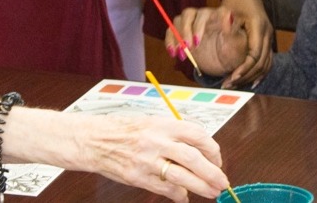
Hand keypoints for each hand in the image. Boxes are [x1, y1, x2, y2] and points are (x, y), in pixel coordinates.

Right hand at [72, 112, 228, 201]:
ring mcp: (147, 161)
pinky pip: (164, 189)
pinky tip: (185, 197)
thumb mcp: (153, 121)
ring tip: (212, 192)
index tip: (218, 160)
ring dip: (200, 187)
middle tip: (223, 182)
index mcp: (164, 124)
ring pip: (181, 177)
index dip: (213, 149)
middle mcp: (157, 142)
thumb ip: (176, 132)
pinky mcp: (137, 177)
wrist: (93, 140)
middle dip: (212, 172)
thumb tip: (201, 146)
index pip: (198, 135)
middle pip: (193, 158)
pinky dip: (178, 195)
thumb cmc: (124, 129)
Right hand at [167, 6, 248, 79]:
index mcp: (221, 17)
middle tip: (190, 46)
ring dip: (178, 36)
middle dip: (188, 29)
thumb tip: (229, 17)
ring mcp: (193, 24)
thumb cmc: (233, 52)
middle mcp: (206, 17)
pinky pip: (171, 31)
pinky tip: (174, 53)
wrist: (224, 63)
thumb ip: (233, 31)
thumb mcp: (237, 45)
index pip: (217, 11)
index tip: (204, 39)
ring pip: (179, 20)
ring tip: (182, 53)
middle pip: (191, 13)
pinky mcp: (183, 33)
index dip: (211, 22)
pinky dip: (170, 41)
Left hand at [219, 0, 272, 86]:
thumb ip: (228, 27)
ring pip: (266, 63)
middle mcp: (267, 33)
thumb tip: (223, 40)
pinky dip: (260, 72)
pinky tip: (251, 80)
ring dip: (252, 76)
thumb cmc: (235, 2)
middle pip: (261, 62)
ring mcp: (269, 37)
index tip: (232, 77)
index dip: (244, 68)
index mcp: (259, 27)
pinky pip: (267, 60)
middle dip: (246, 76)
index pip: (255, 55)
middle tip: (229, 83)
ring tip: (237, 84)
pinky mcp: (268, 39)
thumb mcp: (229, 12)